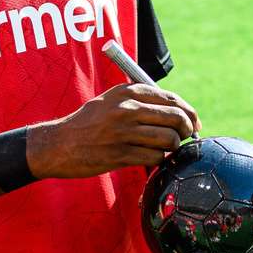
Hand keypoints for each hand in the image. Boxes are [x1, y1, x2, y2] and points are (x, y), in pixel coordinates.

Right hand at [27, 83, 200, 178]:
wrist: (58, 144)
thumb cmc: (87, 124)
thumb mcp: (110, 101)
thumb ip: (139, 101)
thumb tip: (176, 111)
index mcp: (127, 92)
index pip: (171, 98)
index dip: (188, 112)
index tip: (194, 123)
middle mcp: (127, 108)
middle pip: (175, 117)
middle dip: (186, 130)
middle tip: (185, 138)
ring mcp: (124, 132)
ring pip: (169, 139)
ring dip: (173, 148)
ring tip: (165, 150)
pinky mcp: (120, 154)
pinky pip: (155, 157)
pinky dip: (159, 160)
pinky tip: (153, 159)